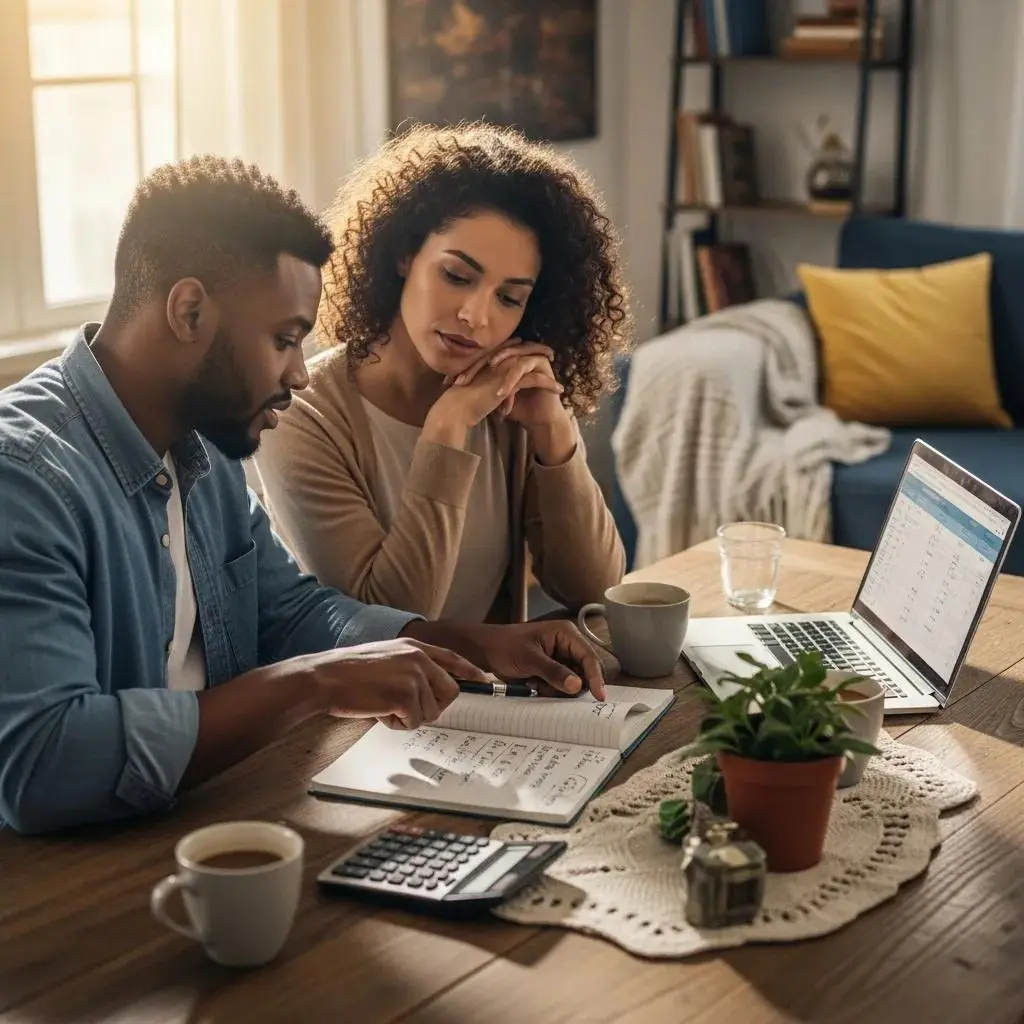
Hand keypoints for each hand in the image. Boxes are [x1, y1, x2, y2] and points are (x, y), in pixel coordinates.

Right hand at [300, 638, 486, 729]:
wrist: (326, 677)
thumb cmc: (349, 672)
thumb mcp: (386, 657)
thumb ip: (411, 665)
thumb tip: (429, 688)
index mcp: (414, 647)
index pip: (452, 658)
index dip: (470, 671)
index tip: (484, 679)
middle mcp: (419, 659)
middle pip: (450, 692)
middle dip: (431, 706)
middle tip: (405, 707)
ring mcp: (414, 676)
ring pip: (431, 711)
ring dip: (408, 716)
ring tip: (383, 704)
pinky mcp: (406, 696)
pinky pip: (414, 722)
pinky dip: (396, 723)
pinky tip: (379, 710)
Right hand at [426, 343, 562, 447]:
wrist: (454, 409)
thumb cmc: (459, 401)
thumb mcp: (473, 387)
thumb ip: (482, 381)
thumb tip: (487, 386)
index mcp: (486, 358)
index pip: (507, 347)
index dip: (521, 347)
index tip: (531, 349)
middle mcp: (496, 359)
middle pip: (522, 349)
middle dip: (537, 349)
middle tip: (550, 352)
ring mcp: (503, 369)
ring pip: (532, 362)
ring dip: (547, 367)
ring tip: (556, 368)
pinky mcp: (509, 381)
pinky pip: (535, 379)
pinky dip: (548, 383)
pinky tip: (558, 389)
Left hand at [435, 619, 606, 700]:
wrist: (484, 651)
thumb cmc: (504, 647)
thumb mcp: (529, 659)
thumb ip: (553, 671)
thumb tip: (577, 685)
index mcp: (566, 633)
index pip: (589, 657)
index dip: (596, 677)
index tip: (599, 697)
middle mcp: (568, 645)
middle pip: (584, 672)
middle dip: (567, 685)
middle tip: (544, 686)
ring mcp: (561, 658)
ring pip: (573, 683)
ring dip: (556, 689)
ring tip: (535, 684)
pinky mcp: (554, 670)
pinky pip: (562, 686)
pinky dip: (550, 690)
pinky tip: (533, 685)